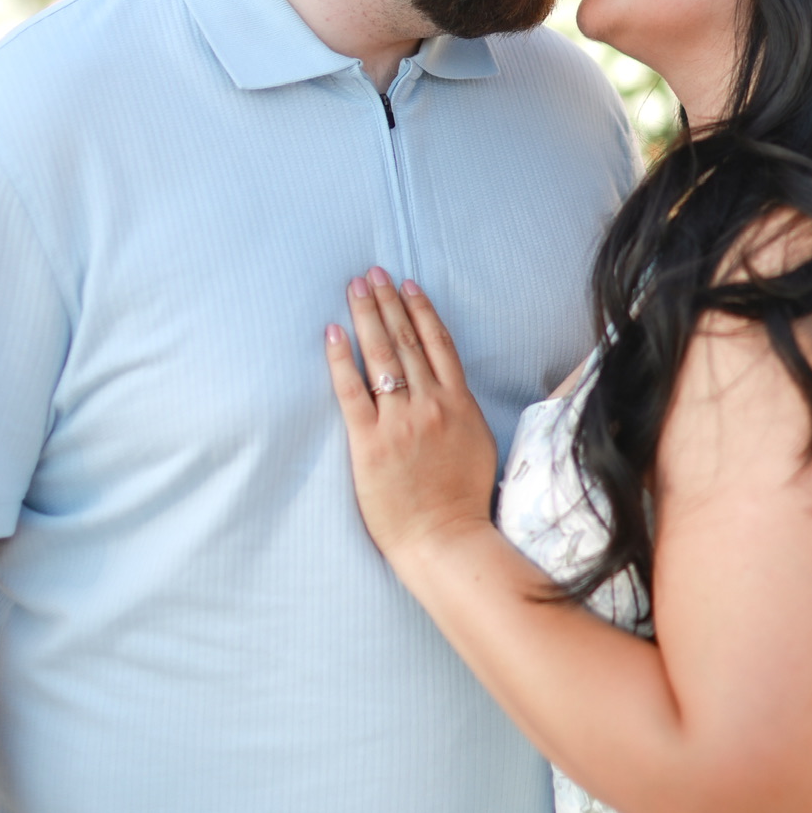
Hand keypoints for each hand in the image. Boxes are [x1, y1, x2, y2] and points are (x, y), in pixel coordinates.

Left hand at [325, 269, 498, 565]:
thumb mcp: (479, 443)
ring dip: (367, 316)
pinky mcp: (370, 443)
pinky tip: (333, 333)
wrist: (445, 539)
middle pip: (406, 340)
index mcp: (459, 403)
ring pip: (382, 356)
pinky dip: (342, 359)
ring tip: (354, 288)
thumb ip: (462, 410)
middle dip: (387, 302)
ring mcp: (400, 422)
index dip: (420, 309)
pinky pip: (351, 392)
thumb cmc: (464, 499)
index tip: (406, 284)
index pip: (437, 343)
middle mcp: (430, 404)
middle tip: (372, 273)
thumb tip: (449, 388)